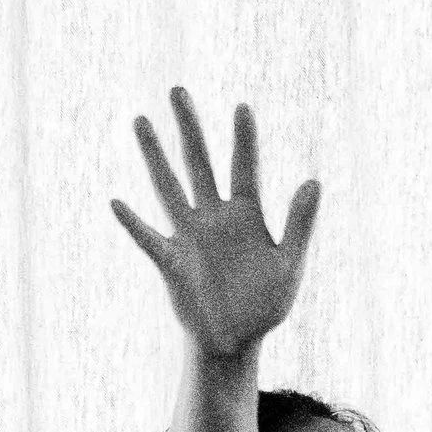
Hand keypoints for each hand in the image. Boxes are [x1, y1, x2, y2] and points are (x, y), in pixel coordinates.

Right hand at [111, 88, 320, 358]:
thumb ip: (299, 224)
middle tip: (177, 90)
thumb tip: (314, 181)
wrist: (236, 341)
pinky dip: (134, 223)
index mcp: (247, 216)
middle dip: (189, 128)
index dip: (244, 139)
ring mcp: (189, 236)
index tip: (243, 107)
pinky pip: (149, 238)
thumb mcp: (288, 265)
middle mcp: (214, 218)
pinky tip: (117, 202)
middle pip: (199, 163)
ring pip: (169, 187)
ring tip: (142, 120)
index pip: (244, 168)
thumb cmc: (265, 305)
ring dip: (155, 156)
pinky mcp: (171, 261)